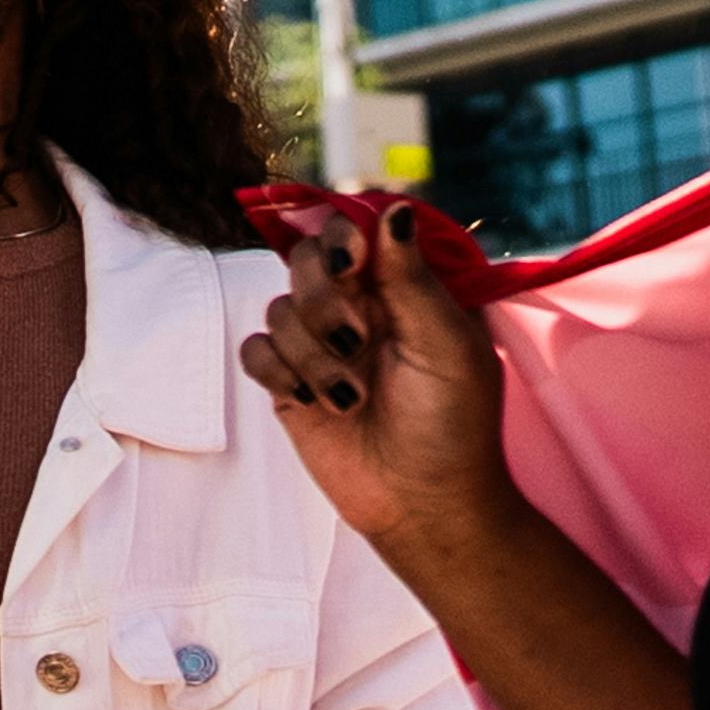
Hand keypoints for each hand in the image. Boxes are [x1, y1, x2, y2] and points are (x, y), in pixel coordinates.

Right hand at [237, 197, 516, 558]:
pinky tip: (317, 403)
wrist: (423, 502)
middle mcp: (357, 308)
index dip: (342, 236)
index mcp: (401, 289)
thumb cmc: (453, 424)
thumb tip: (391, 207)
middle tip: (355, 340)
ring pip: (279, 309)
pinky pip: (256, 351)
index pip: (356, 231)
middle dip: (322, 299)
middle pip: (306, 260)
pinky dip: (281, 373)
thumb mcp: (445, 344)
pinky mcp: (289, 383)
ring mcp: (319, 345)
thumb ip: (412, 277)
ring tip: (351, 396)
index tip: (353, 264)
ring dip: (312, 354)